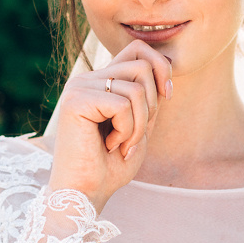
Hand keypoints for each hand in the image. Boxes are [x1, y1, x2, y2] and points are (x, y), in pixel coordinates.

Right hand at [47, 40, 172, 213]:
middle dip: (151, 104)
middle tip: (136, 134)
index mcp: (100, 81)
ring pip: (136, 88)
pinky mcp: (76, 101)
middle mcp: (86, 79)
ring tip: (123, 145)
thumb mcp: (140, 124)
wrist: (86, 193)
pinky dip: (127, 131)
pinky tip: (111, 146)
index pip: (138, 49)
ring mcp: (79, 88)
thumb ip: (148, 96)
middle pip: (141, 66)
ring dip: (139, 124)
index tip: (167, 96)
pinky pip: (123, 105)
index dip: (161, 67)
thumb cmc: (111, 166)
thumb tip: (166, 65)